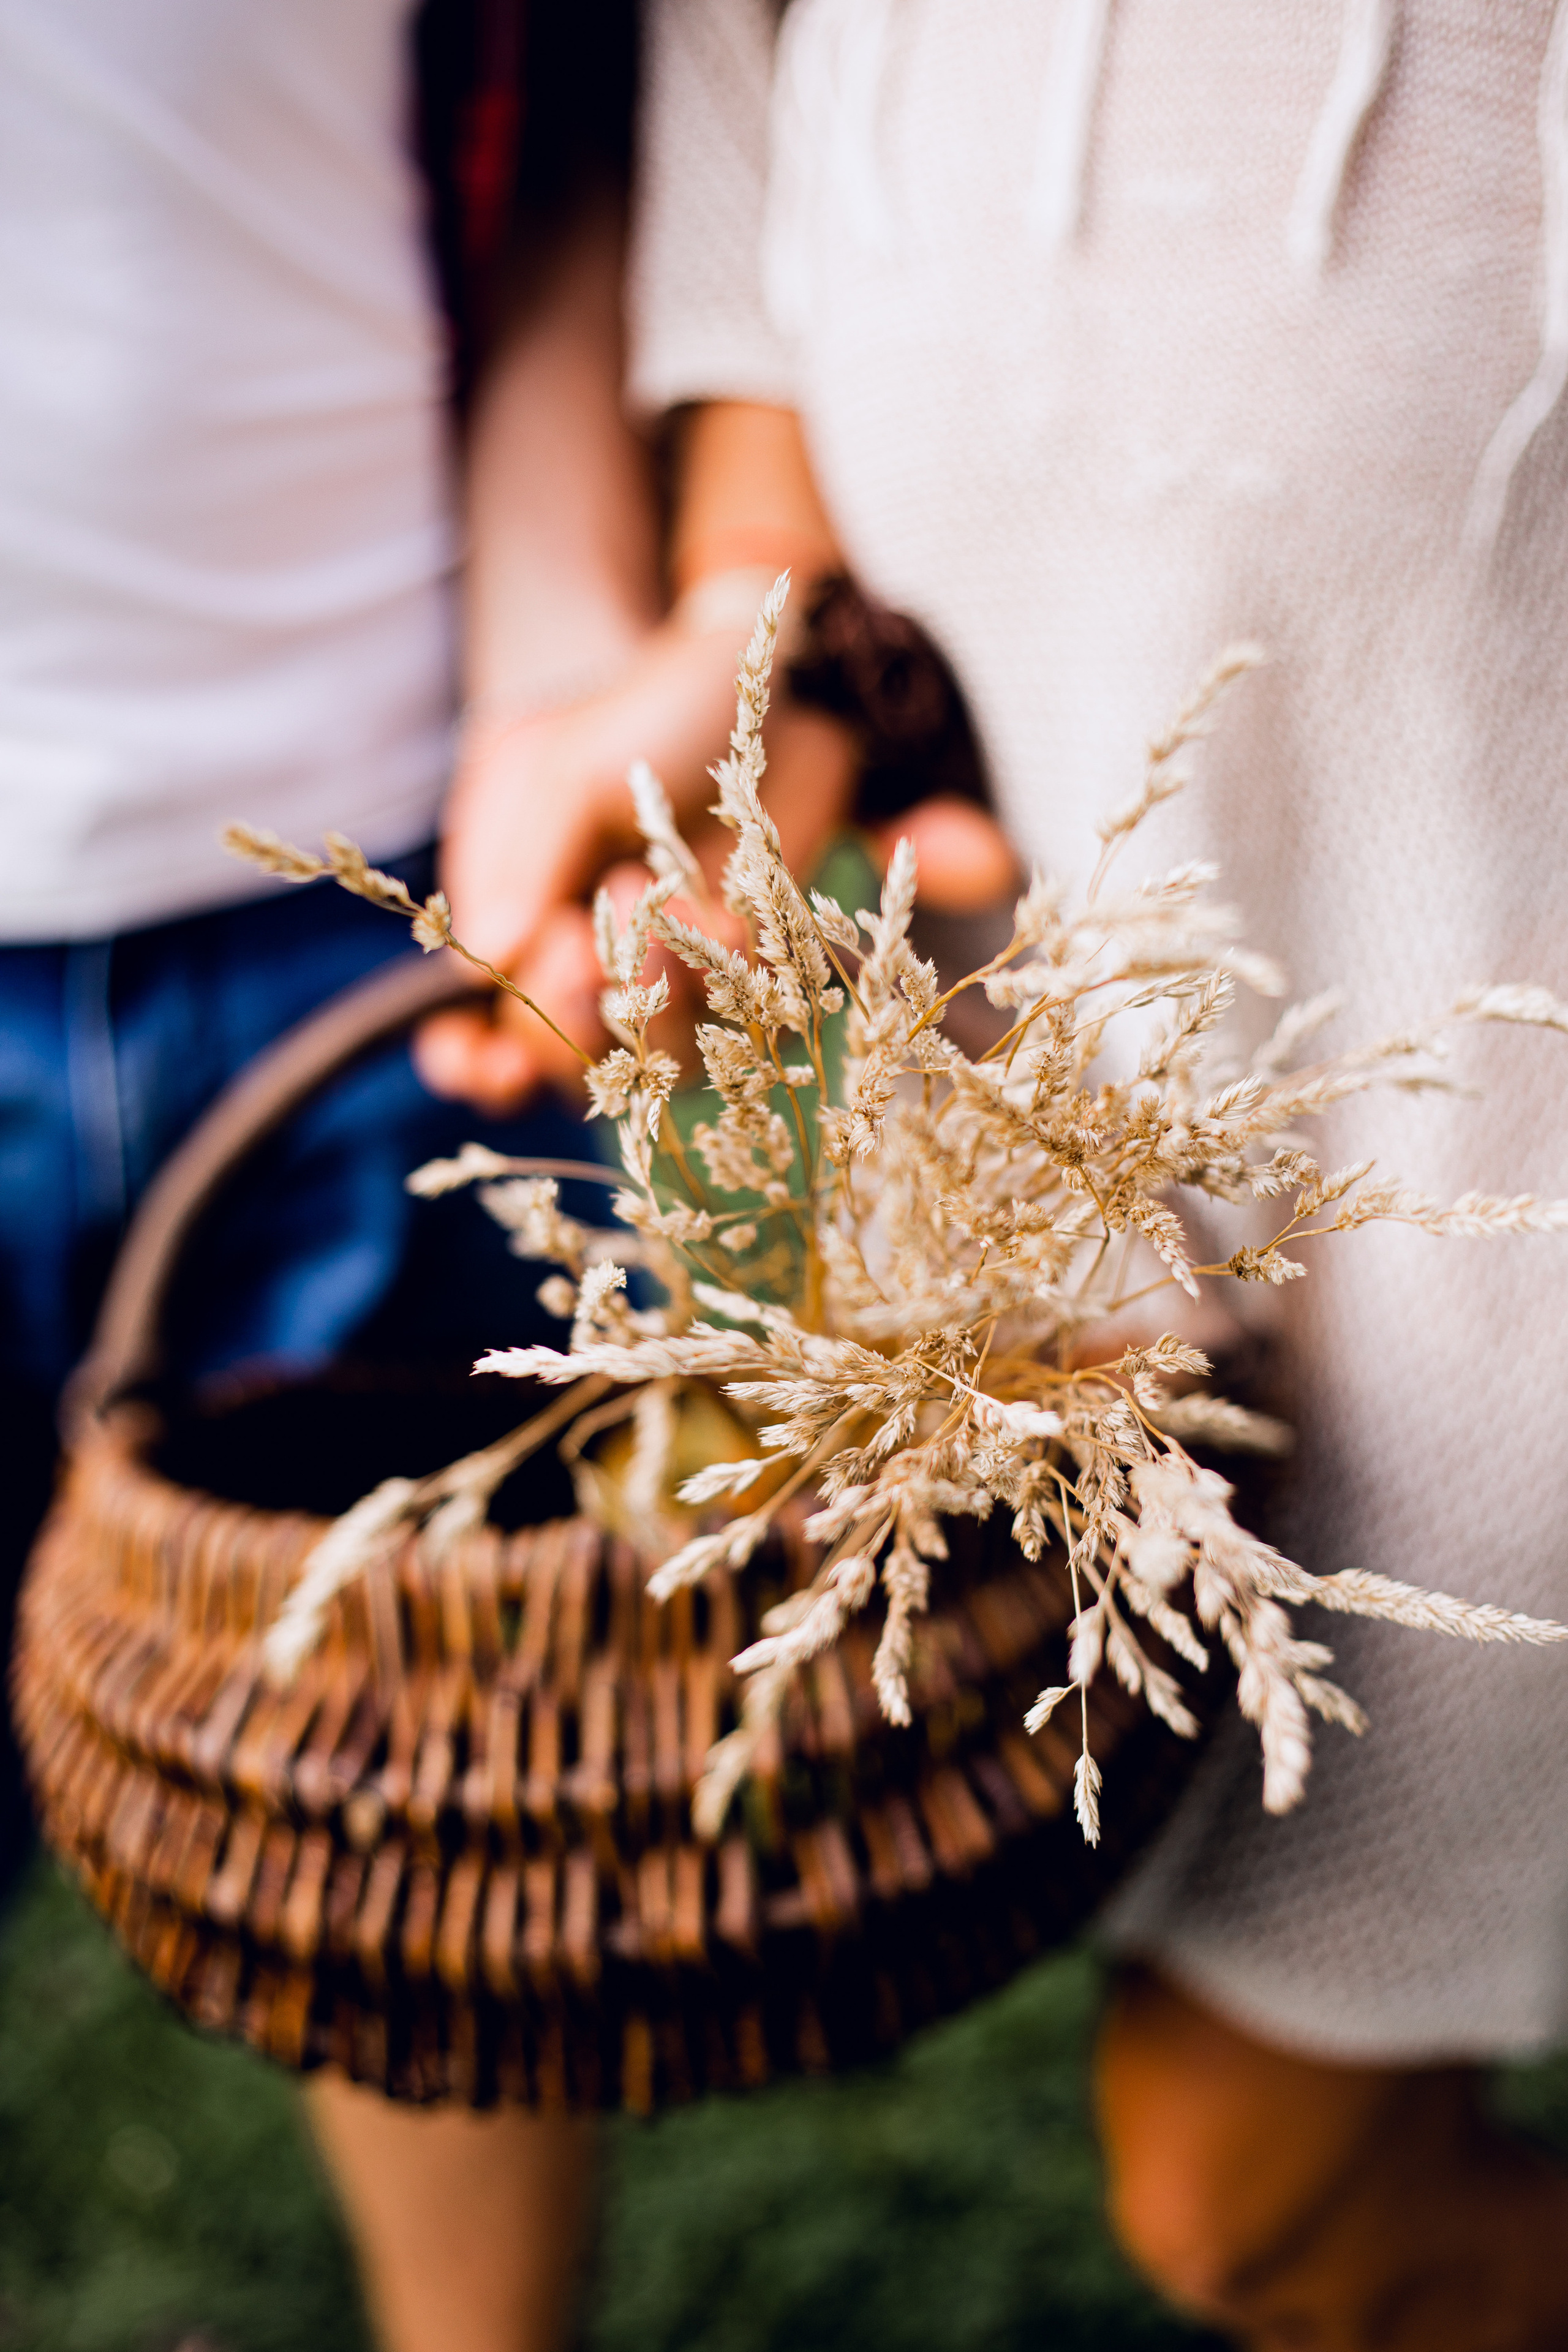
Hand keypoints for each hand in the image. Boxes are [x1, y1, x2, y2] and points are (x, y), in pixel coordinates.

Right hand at [415, 626, 858, 1109]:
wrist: (782, 691)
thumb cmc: (650, 714)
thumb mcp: (560, 767)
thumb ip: (521, 866)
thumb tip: (483, 963)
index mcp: (508, 908)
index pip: (467, 1021)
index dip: (468, 1060)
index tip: (491, 1067)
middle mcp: (577, 955)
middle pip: (551, 1052)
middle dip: (557, 1013)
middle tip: (578, 948)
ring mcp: (659, 973)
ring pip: (640, 1055)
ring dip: (637, 992)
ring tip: (636, 894)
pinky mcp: (733, 974)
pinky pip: (723, 1017)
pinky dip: (708, 968)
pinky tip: (707, 905)